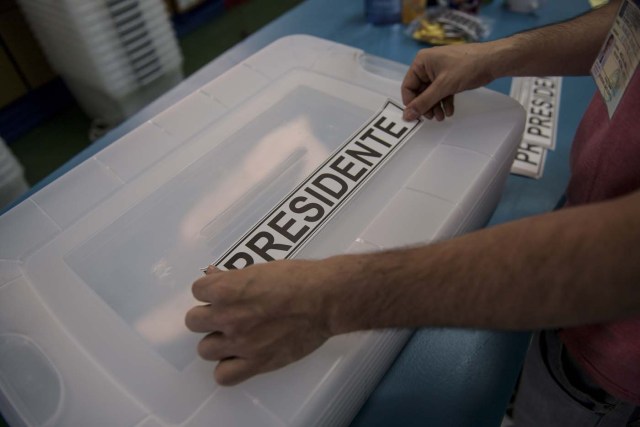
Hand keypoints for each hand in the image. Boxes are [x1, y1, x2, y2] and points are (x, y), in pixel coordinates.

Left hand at [185, 260, 333, 385]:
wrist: (325, 298)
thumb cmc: (298, 278)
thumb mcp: (261, 269)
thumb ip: (235, 278)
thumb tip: (215, 276)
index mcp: (227, 289)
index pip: (197, 290)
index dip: (210, 290)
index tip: (221, 292)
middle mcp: (228, 317)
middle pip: (194, 321)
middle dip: (208, 316)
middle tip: (226, 315)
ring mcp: (240, 342)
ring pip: (205, 349)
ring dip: (217, 342)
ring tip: (234, 337)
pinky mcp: (256, 362)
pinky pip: (223, 375)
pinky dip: (227, 368)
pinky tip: (239, 358)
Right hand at [402, 42, 497, 120]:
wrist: (493, 60)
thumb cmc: (467, 67)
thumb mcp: (443, 87)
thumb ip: (424, 102)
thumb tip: (407, 115)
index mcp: (422, 62)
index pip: (408, 86)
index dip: (411, 103)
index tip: (416, 116)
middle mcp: (428, 65)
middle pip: (420, 91)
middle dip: (426, 106)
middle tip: (432, 117)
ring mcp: (439, 70)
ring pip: (431, 93)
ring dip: (435, 106)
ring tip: (441, 117)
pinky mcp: (449, 76)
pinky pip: (442, 91)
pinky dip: (444, 102)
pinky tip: (449, 110)